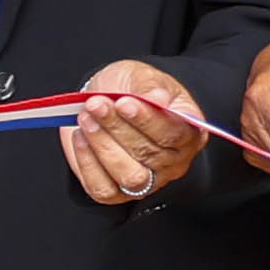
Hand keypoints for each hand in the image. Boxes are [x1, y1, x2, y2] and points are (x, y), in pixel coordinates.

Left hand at [59, 59, 207, 204]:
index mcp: (189, 132)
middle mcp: (173, 161)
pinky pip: (103, 188)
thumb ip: (150, 86)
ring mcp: (147, 181)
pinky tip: (80, 138)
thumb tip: (158, 98)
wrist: (106, 100)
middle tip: (96, 105)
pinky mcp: (116, 193)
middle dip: (117, 127)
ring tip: (86, 119)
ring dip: (103, 146)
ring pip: (129, 176)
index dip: (148, 119)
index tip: (124, 103)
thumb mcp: (142, 76)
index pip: (175, 133)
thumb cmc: (131, 90)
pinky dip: (88, 163)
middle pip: (149, 153)